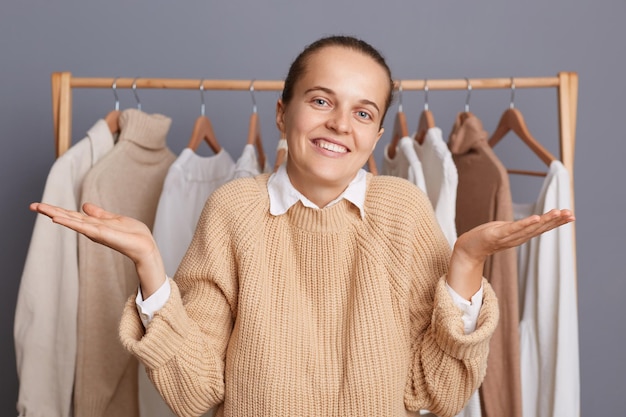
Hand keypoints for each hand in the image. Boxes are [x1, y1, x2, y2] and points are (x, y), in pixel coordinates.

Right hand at [30, 202, 165, 296]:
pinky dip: (69, 222)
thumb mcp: (114, 219)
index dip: (57, 210)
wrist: (144, 245)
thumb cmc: (133, 234)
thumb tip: (84, 205)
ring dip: (55, 214)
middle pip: (67, 218)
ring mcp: (94, 232)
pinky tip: (57, 219)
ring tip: (39, 208)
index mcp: (94, 224)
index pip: (72, 215)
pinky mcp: (100, 234)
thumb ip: (99, 213)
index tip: (41, 205)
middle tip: (32, 205)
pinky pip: (82, 227)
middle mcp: (91, 228)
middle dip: (50, 211)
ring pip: (71, 221)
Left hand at [447, 208, 574, 298]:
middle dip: (556, 221)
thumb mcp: (506, 230)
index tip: (570, 215)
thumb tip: (531, 221)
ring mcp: (508, 237)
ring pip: (530, 228)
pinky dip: (526, 223)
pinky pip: (514, 228)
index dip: (556, 222)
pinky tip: (536, 217)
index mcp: (521, 236)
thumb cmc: (486, 237)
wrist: (468, 248)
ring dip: (545, 220)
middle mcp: (517, 238)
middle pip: (539, 228)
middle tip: (571, 214)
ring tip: (558, 213)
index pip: (541, 227)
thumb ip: (519, 227)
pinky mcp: (496, 235)